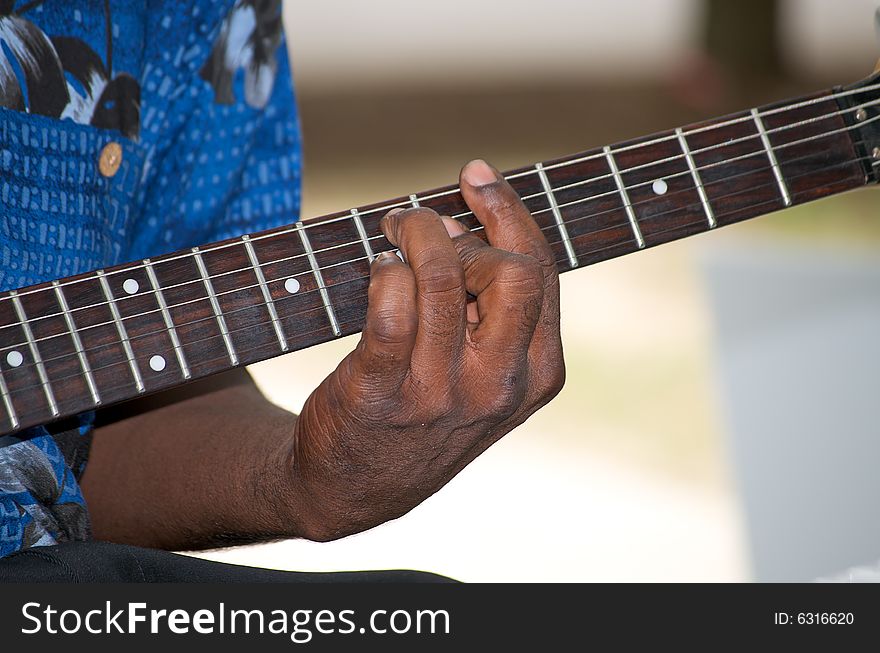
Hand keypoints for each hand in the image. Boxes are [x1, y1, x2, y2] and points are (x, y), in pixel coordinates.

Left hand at [286, 159, 564, 540]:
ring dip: (413, 235)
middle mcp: (499, 386)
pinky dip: (384, 270)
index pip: (540, 271)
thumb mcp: (485, 370)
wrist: (357, 485)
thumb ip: (493, 304)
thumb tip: (466, 222)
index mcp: (538, 374)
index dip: (508, 212)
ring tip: (393, 233)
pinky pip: (390, 304)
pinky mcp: (383, 393)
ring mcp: (442, 394)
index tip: (476, 176)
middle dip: (465, 231)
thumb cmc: (425, 408)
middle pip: (511, 271)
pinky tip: (378, 270)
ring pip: (440, 276)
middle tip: (425, 227)